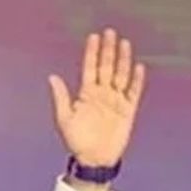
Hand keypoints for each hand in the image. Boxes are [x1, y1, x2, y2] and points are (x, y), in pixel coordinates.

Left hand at [48, 27, 146, 168]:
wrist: (94, 158)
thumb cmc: (77, 140)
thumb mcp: (65, 118)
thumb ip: (61, 97)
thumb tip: (52, 77)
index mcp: (86, 93)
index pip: (90, 67)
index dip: (92, 52)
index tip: (93, 36)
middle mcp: (102, 93)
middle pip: (106, 66)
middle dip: (108, 50)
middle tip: (110, 32)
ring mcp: (116, 100)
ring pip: (121, 75)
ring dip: (123, 60)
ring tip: (124, 43)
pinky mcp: (128, 110)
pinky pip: (134, 91)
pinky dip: (136, 80)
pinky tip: (138, 66)